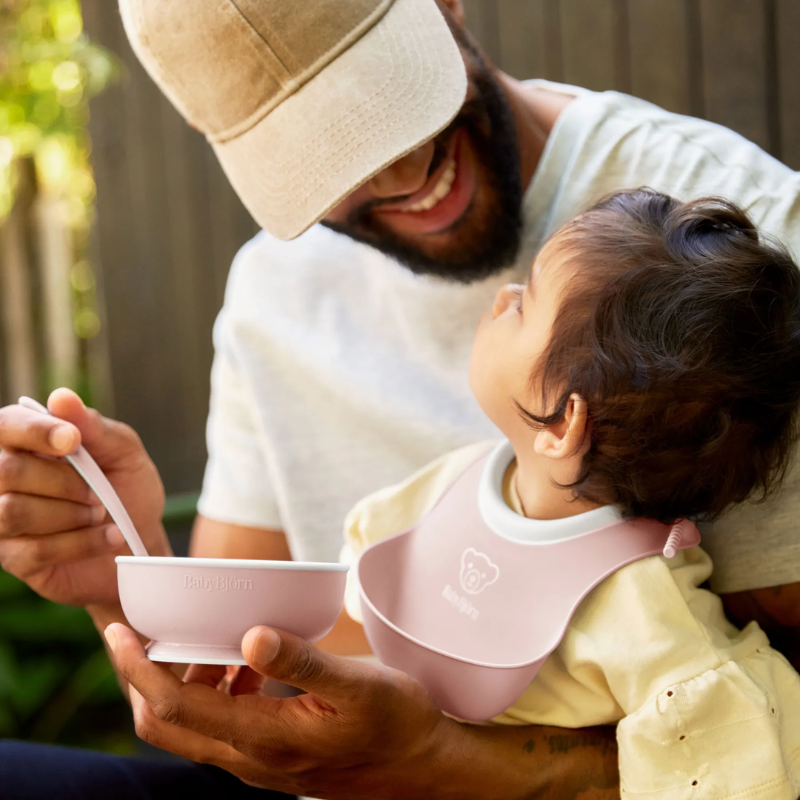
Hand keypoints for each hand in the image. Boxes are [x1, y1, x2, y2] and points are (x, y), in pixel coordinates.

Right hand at [0, 388, 169, 606]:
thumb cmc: (128, 491)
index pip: (6, 426)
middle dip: (64, 482)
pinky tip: (107, 537)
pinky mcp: (14, 557)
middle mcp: (5, 477)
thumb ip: (95, 427)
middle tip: (99, 493)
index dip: (36, 431)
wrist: (140, 543)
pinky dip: (81, 543)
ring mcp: (3, 519)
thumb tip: (61, 397)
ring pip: (13, 512)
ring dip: (71, 514)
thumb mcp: (125, 453)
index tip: (73, 440)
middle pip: (7, 471)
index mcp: (28, 441)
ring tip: (101, 514)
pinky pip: (34, 550)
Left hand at [106, 623, 456, 798]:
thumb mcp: (356, 685)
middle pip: (168, 725)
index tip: (118, 634)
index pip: (176, 708)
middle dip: (142, 679)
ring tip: (201, 640)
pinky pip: (223, 726)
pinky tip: (245, 662)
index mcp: (264, 740)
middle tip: (137, 633)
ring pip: (194, 727)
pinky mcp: (274, 756)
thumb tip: (250, 636)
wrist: (425, 766)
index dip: (140, 670)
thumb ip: (302, 662)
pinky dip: (215, 691)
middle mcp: (251, 760)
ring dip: (182, 683)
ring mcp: (260, 762)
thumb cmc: (397, 722)